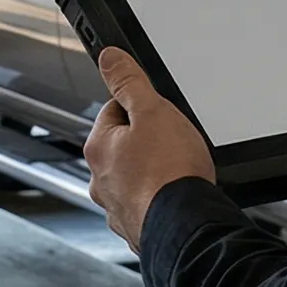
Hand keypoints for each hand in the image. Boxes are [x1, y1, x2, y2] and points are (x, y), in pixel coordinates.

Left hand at [84, 47, 216, 249]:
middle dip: (148, 142)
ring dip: (154, 172)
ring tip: (177, 172)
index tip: (159, 114)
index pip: (114, 110)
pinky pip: (148, 204)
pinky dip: (160, 199)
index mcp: (99, 147)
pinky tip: (176, 196)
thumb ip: (129, 82)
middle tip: (174, 144)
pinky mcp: (137, 227)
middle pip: (125, 145)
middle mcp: (100, 179)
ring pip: (135, 177)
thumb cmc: (170, 173)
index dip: (142, 108)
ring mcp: (117, 206)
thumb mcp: (152, 111)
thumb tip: (109, 58)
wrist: (187, 226)